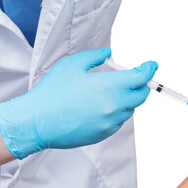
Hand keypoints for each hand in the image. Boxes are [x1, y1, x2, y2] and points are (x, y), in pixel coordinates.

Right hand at [0, 48, 157, 158]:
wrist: (37, 121)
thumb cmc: (52, 92)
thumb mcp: (72, 65)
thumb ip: (95, 57)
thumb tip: (109, 54)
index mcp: (109, 86)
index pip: (141, 77)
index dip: (149, 70)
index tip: (151, 66)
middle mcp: (114, 105)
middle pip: (141, 95)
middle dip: (141, 85)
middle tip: (132, 78)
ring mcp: (110, 122)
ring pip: (130, 109)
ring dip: (127, 99)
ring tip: (109, 93)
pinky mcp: (104, 134)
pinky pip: (118, 121)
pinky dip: (116, 112)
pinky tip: (100, 108)